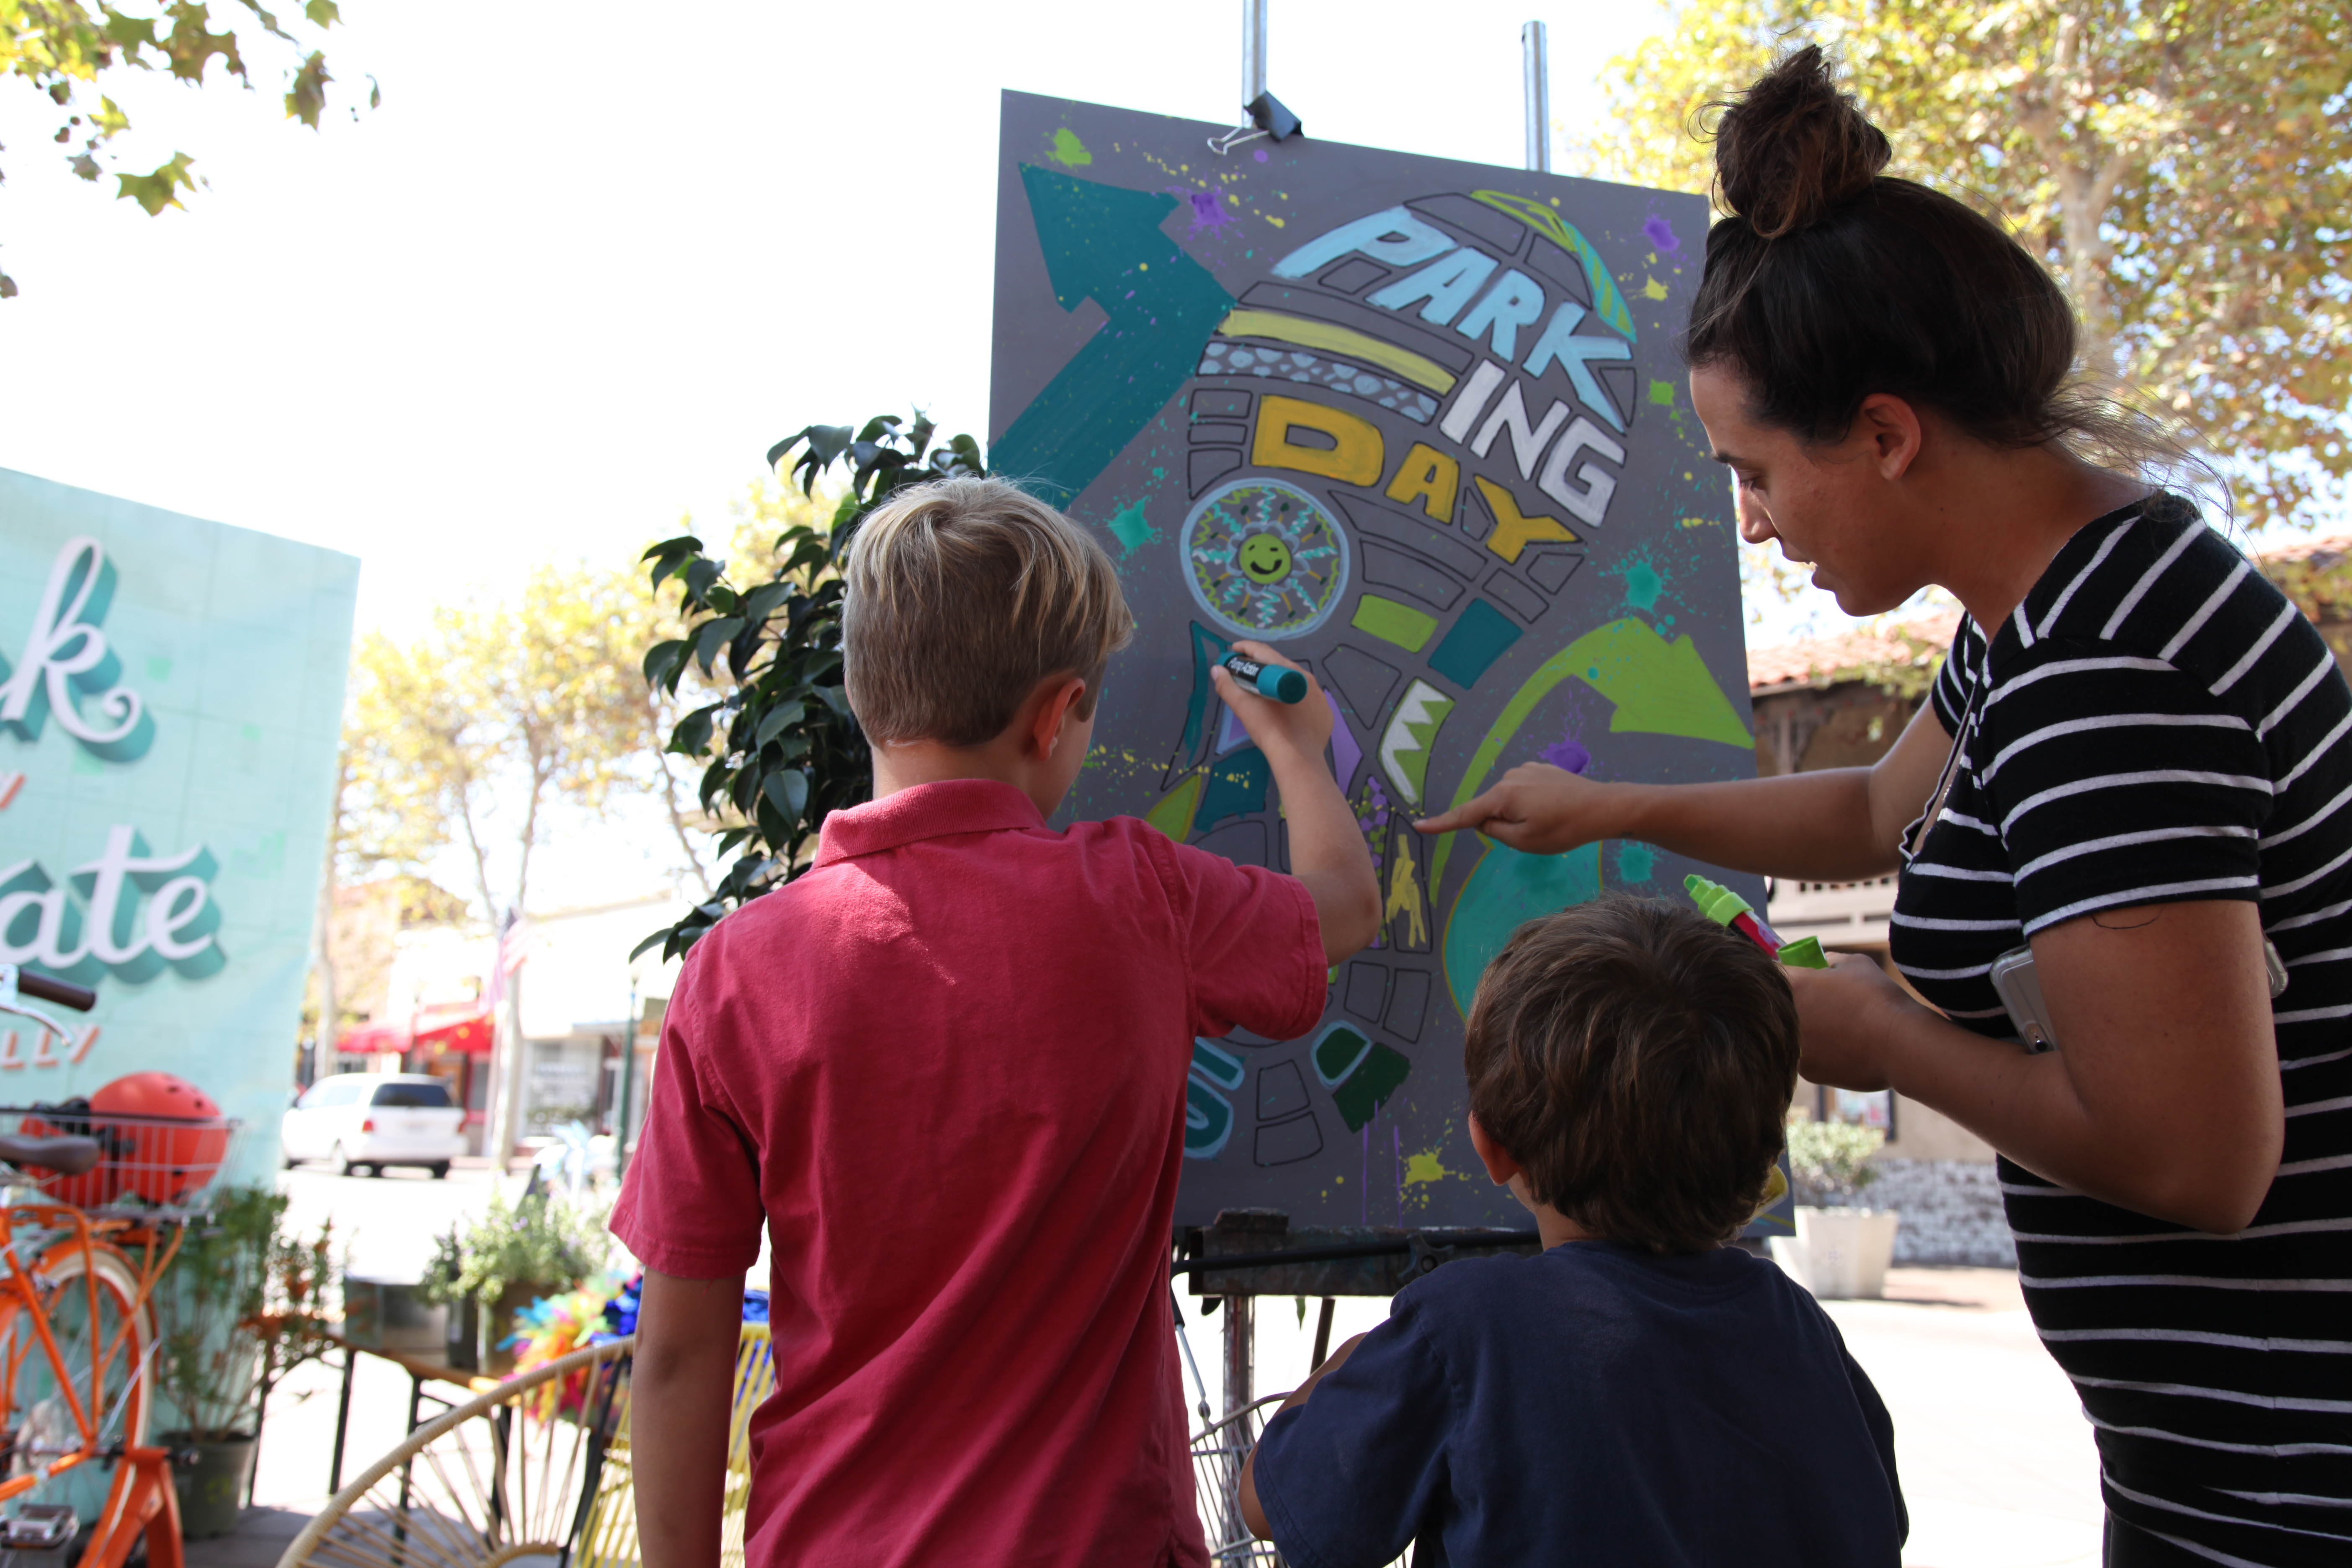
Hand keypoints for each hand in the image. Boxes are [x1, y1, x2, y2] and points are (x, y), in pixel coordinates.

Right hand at [1211, 640, 1332, 759]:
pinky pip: (1307, 698)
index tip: (1233, 651)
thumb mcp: (1244, 707)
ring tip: (1264, 691)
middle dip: (1261, 665)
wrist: (1298, 760)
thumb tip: (1217, 670)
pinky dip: (1294, 699)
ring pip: (1295, 681)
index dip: (1245, 649)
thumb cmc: (1269, 730)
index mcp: (1287, 671)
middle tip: (1245, 672)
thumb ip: (1228, 686)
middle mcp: (1307, 677)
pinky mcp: (1325, 712)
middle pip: (1279, 665)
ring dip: (1278, 681)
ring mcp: (1319, 695)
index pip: (1263, 652)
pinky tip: (1286, 709)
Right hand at [1410, 761, 1618, 852]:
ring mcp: (1527, 769)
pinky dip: (1533, 802)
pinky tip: (1555, 807)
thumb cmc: (1564, 829)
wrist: (1603, 807)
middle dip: (1504, 822)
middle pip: (1491, 808)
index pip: (1465, 815)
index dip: (1441, 823)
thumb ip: (1496, 832)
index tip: (1419, 826)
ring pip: (1510, 800)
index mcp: (1502, 796)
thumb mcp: (1524, 841)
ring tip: (1550, 820)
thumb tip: (1485, 821)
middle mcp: (1509, 777)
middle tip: (1536, 833)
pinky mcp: (1541, 768)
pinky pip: (1525, 790)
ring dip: (1520, 812)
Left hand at [1786, 954, 1921, 1090]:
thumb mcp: (1855, 964)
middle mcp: (1784, 1019)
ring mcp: (1794, 1048)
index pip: (1773, 974)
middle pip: (1781, 1008)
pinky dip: (1824, 1053)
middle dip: (1800, 1005)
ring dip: (1811, 1031)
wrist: (1900, 1044)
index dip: (1789, 975)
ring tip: (1842, 1028)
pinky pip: (1810, 1058)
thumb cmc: (1878, 999)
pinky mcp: (1808, 1073)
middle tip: (1826, 1005)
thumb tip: (1824, 963)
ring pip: (1795, 1035)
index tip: (1804, 978)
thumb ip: (1831, 960)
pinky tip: (1847, 1048)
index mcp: (1792, 985)